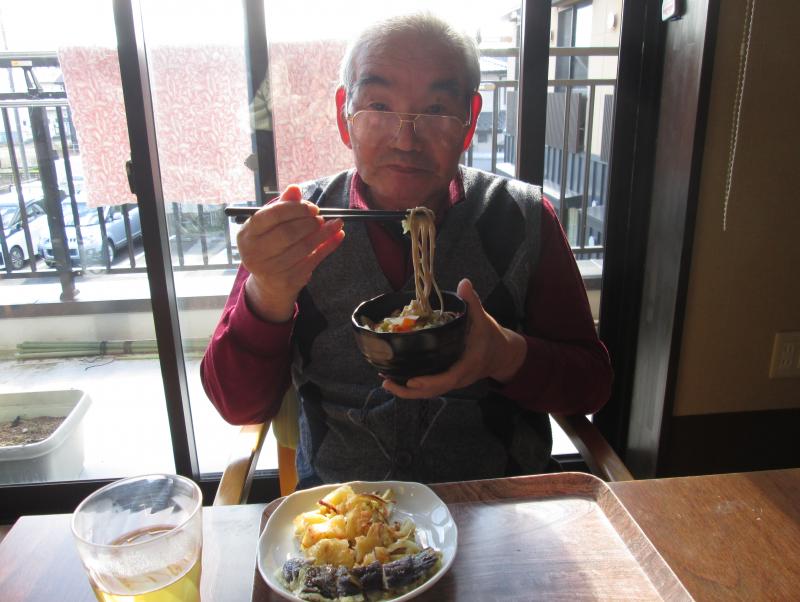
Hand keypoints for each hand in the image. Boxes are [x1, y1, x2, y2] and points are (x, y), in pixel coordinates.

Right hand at [238, 185, 344, 321]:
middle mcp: (255, 253)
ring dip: (323, 233)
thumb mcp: (269, 226)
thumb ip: (281, 206)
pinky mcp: (289, 280)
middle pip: (288, 233)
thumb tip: (294, 188)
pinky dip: (329, 246)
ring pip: (303, 247)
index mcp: (247, 234)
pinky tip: (338, 235)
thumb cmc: (270, 245)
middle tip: (320, 217)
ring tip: (335, 224)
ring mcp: (271, 269)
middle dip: (309, 223)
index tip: (311, 207)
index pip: (271, 216)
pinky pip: (314, 260)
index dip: (294, 209)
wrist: (269, 282)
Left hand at [381, 278, 527, 398]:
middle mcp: (459, 378)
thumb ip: (472, 302)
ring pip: (430, 392)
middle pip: (433, 391)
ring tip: (386, 382)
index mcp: (467, 365)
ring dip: (407, 391)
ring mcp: (453, 381)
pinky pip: (430, 388)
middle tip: (387, 382)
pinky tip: (397, 379)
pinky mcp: (448, 380)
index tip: (412, 381)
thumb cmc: (491, 337)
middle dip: (409, 391)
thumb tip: (464, 282)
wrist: (503, 355)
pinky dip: (413, 387)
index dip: (429, 382)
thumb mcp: (483, 319)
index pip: (448, 378)